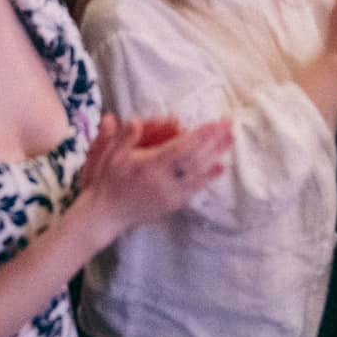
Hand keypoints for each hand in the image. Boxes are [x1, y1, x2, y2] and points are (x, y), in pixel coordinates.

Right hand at [78, 115, 232, 236]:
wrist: (105, 215)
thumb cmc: (107, 181)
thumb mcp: (108, 156)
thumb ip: (123, 138)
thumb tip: (136, 120)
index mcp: (149, 167)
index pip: (180, 148)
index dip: (199, 136)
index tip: (215, 124)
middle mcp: (163, 182)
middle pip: (195, 159)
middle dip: (214, 141)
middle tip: (230, 126)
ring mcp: (170, 195)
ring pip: (198, 173)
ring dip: (216, 155)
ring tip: (230, 141)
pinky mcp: (172, 205)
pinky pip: (194, 190)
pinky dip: (208, 178)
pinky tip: (220, 168)